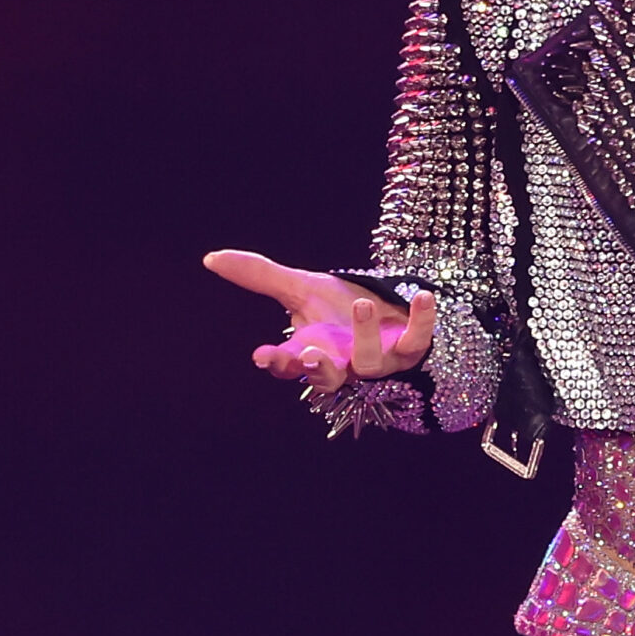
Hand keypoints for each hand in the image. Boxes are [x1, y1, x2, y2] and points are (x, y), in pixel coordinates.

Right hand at [203, 249, 434, 397]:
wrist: (386, 309)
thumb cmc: (336, 306)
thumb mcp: (300, 288)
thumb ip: (259, 276)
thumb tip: (211, 257)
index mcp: (310, 351)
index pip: (287, 365)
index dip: (276, 363)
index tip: (262, 356)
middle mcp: (343, 362)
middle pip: (327, 379)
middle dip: (318, 369)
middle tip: (311, 354)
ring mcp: (378, 360)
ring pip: (370, 362)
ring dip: (366, 335)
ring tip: (362, 303)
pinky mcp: (410, 349)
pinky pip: (419, 340)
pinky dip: (422, 319)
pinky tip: (423, 297)